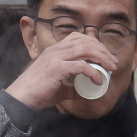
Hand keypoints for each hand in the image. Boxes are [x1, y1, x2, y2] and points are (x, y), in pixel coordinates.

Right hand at [5, 32, 119, 111]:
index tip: (107, 56)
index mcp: (55, 50)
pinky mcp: (57, 69)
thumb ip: (72, 87)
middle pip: (85, 41)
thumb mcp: (60, 87)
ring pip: (85, 50)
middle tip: (114, 63)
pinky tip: (98, 80)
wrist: (22, 98)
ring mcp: (56, 58)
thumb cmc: (39, 93)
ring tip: (111, 68)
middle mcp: (56, 50)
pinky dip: (93, 72)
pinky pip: (80, 66)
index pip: (79, 37)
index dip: (96, 44)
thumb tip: (87, 93)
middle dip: (103, 50)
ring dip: (102, 58)